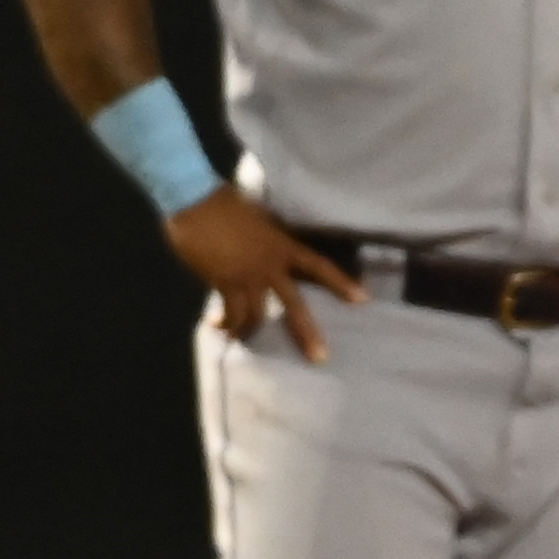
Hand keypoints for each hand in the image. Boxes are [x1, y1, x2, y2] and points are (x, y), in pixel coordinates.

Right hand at [167, 186, 363, 362]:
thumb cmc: (224, 202)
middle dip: (307, 333)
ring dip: (252, 332)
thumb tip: (268, 254)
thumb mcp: (259, 219)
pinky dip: (226, 324)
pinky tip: (218, 327)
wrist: (195, 200)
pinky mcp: (225, 282)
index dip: (341, 283)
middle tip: (320, 358)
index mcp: (283, 245)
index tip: (362, 300)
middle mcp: (271, 265)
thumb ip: (268, 240)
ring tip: (245, 340)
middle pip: (295, 305)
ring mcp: (249, 275)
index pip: (319, 266)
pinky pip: (231, 312)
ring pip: (258, 315)